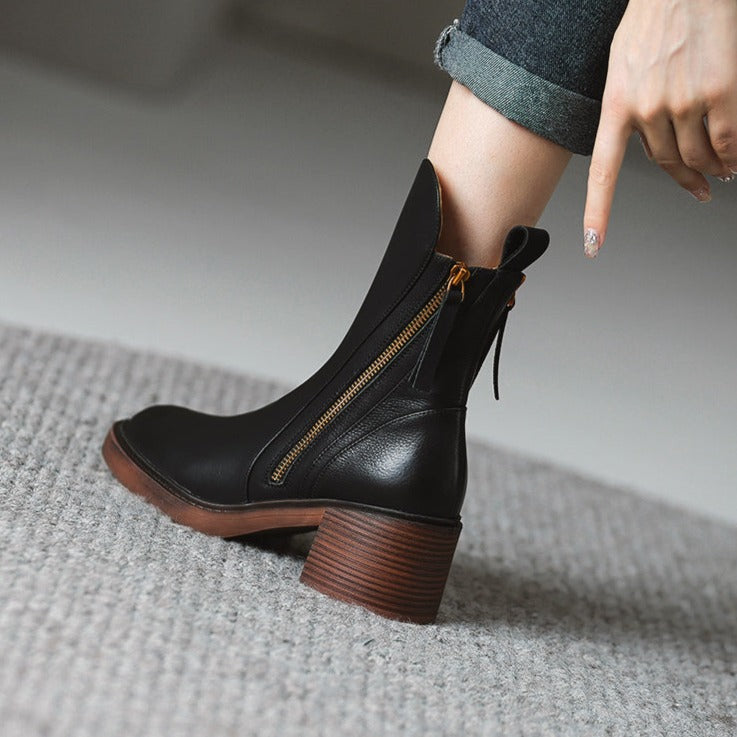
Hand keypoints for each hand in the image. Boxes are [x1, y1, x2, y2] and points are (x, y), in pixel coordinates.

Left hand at [583, 0, 736, 257]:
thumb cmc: (654, 16)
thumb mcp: (622, 63)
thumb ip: (629, 104)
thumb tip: (650, 142)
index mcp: (616, 104)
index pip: (603, 172)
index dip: (598, 214)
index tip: (592, 245)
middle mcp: (646, 108)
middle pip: (666, 163)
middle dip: (686, 179)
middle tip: (700, 188)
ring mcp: (683, 100)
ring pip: (697, 156)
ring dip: (711, 169)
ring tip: (722, 171)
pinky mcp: (719, 89)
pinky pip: (727, 140)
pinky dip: (732, 155)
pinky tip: (734, 160)